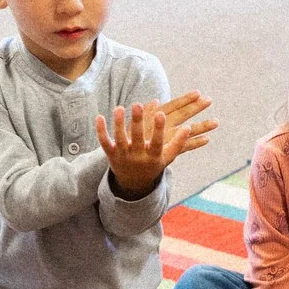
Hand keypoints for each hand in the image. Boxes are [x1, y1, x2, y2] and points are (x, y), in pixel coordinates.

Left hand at [99, 92, 216, 199]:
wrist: (133, 184)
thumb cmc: (153, 164)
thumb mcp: (167, 157)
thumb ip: (178, 143)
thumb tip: (189, 126)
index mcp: (152, 157)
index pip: (156, 143)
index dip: (158, 129)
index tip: (161, 114)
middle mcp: (137, 157)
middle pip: (137, 138)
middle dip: (137, 122)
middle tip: (137, 105)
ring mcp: (123, 156)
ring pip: (119, 138)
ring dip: (118, 123)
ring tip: (119, 107)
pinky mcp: (111, 154)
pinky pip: (104, 142)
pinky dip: (101, 131)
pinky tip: (99, 117)